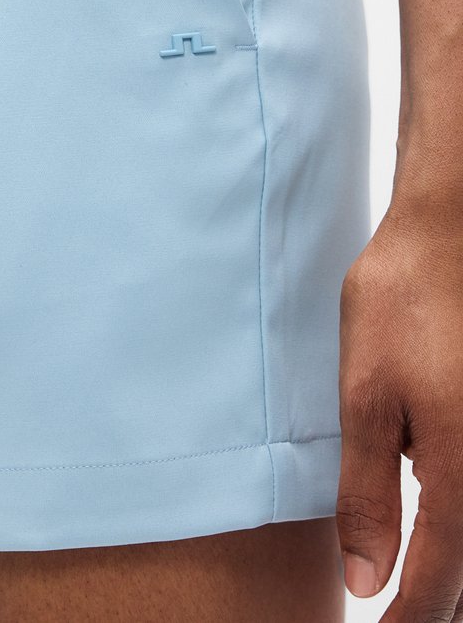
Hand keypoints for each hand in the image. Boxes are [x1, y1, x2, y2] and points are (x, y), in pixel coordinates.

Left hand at [336, 199, 462, 620]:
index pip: (440, 581)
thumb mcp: (363, 397)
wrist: (449, 233)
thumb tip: (368, 579)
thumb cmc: (399, 306)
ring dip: (457, 562)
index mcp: (460, 469)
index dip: (410, 620)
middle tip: (400, 612)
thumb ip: (367, 493)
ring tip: (416, 580)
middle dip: (440, 600)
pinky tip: (440, 511)